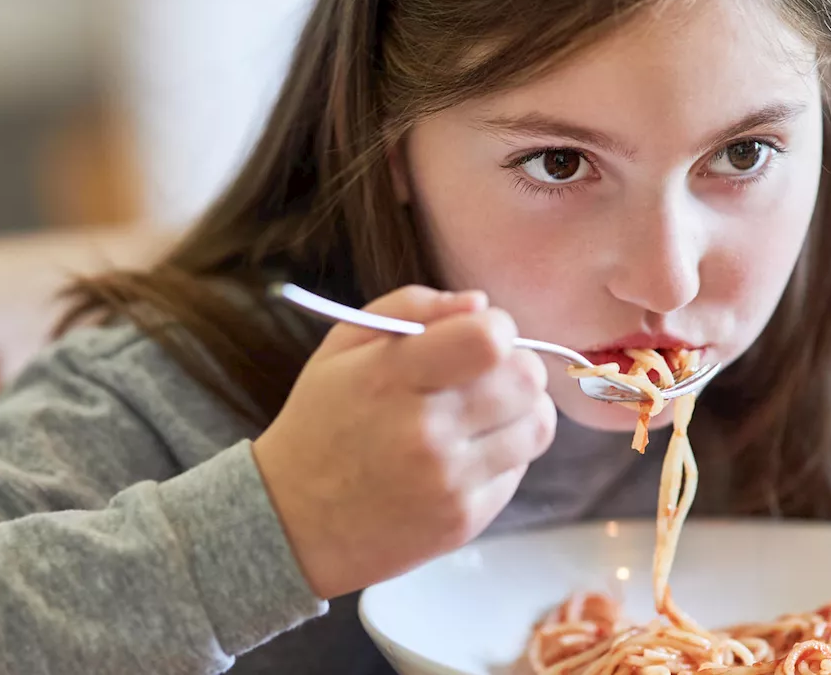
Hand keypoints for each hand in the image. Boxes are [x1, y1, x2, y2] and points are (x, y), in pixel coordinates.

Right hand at [253, 285, 555, 598]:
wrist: (293, 524)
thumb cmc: (322, 422)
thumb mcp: (343, 347)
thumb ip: (412, 308)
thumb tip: (481, 305)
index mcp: (391, 378)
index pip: (489, 341)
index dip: (498, 330)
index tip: (481, 337)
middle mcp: (424, 432)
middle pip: (526, 380)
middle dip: (516, 366)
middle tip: (487, 375)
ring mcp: (447, 482)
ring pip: (537, 425)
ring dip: (520, 410)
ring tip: (483, 412)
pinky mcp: (464, 520)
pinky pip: (519, 469)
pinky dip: (504, 454)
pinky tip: (466, 452)